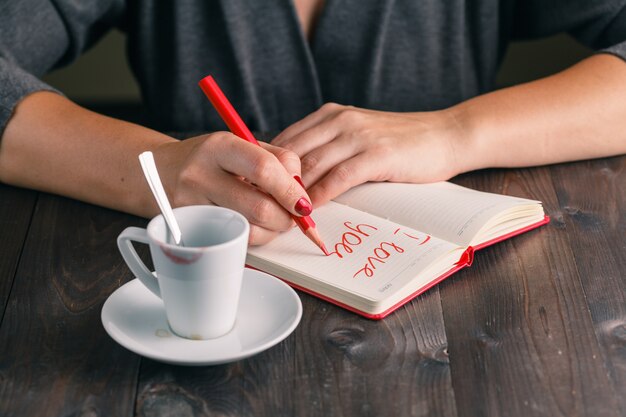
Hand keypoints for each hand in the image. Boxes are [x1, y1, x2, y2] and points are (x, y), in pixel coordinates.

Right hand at [151, 132, 312, 244]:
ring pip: (248, 231)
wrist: (158, 172)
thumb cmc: (209, 159)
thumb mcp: (241, 145)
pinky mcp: (187, 229)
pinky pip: (232, 241)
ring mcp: (191, 205)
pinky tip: (253, 225)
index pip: (264, 169)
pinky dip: (253, 237)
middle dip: (286, 218)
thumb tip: (302, 190)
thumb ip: (278, 160)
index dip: (290, 190)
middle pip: (259, 208)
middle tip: (293, 216)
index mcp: (219, 147)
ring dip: (271, 231)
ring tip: (272, 218)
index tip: (304, 203)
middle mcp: (200, 175)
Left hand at [271, 103, 466, 205]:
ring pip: (311, 165)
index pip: (285, 140)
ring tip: (278, 215)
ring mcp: (358, 135)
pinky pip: (338, 178)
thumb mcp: (357, 138)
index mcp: (330, 115)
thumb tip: (296, 179)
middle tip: (258, 208)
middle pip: (291, 153)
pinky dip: (319, 196)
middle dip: (271, 183)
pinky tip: (309, 212)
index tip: (252, 190)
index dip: (265, 167)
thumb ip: (328, 150)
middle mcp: (339, 120)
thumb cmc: (400, 143)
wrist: (445, 135)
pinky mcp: (376, 154)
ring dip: (292, 193)